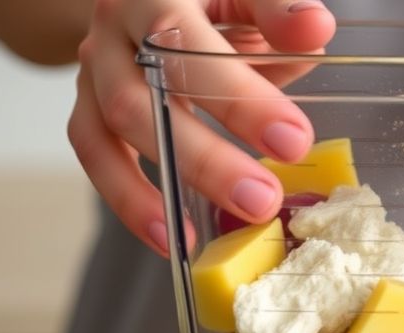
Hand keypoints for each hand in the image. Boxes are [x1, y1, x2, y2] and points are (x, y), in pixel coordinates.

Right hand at [67, 0, 334, 255]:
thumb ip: (277, 9)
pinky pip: (97, 159)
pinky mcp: (88, 110)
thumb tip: (316, 30)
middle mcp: (111, 33)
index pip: (186, 43)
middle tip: (262, 199)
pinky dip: (130, 201)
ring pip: (108, 134)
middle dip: (204, 157)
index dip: (239, 95)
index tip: (294, 139)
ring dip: (156, 190)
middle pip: (141, 99)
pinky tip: (170, 239)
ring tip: (202, 236)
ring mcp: (92, 74)